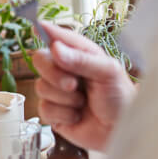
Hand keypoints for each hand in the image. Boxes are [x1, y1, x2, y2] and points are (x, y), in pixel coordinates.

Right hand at [33, 22, 134, 150]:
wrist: (121, 131)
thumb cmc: (121, 98)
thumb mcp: (108, 73)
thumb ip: (82, 60)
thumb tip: (55, 49)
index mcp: (79, 54)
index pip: (57, 37)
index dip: (45, 31)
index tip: (36, 27)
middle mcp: (64, 69)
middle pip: (40, 60)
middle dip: (54, 74)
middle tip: (72, 84)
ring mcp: (57, 90)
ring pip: (41, 87)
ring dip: (64, 98)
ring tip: (82, 103)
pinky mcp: (53, 111)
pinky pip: (44, 108)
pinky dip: (63, 114)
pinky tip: (77, 116)